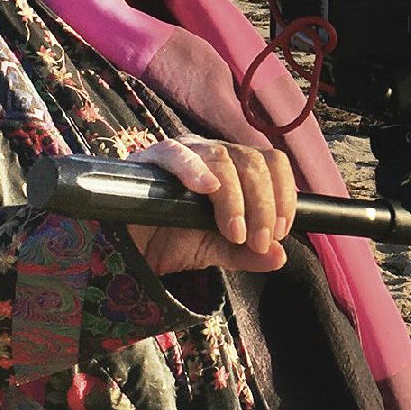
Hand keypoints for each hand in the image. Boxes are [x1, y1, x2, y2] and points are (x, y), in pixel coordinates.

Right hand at [123, 136, 294, 274]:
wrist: (127, 247)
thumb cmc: (170, 239)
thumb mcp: (215, 250)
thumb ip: (247, 254)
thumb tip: (279, 257)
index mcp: (234, 168)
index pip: (272, 163)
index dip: (283, 195)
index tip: (280, 232)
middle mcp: (213, 154)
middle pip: (253, 162)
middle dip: (263, 205)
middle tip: (258, 241)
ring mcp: (184, 152)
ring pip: (223, 157)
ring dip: (236, 199)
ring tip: (234, 233)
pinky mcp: (151, 159)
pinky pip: (175, 154)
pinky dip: (193, 169)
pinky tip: (206, 189)